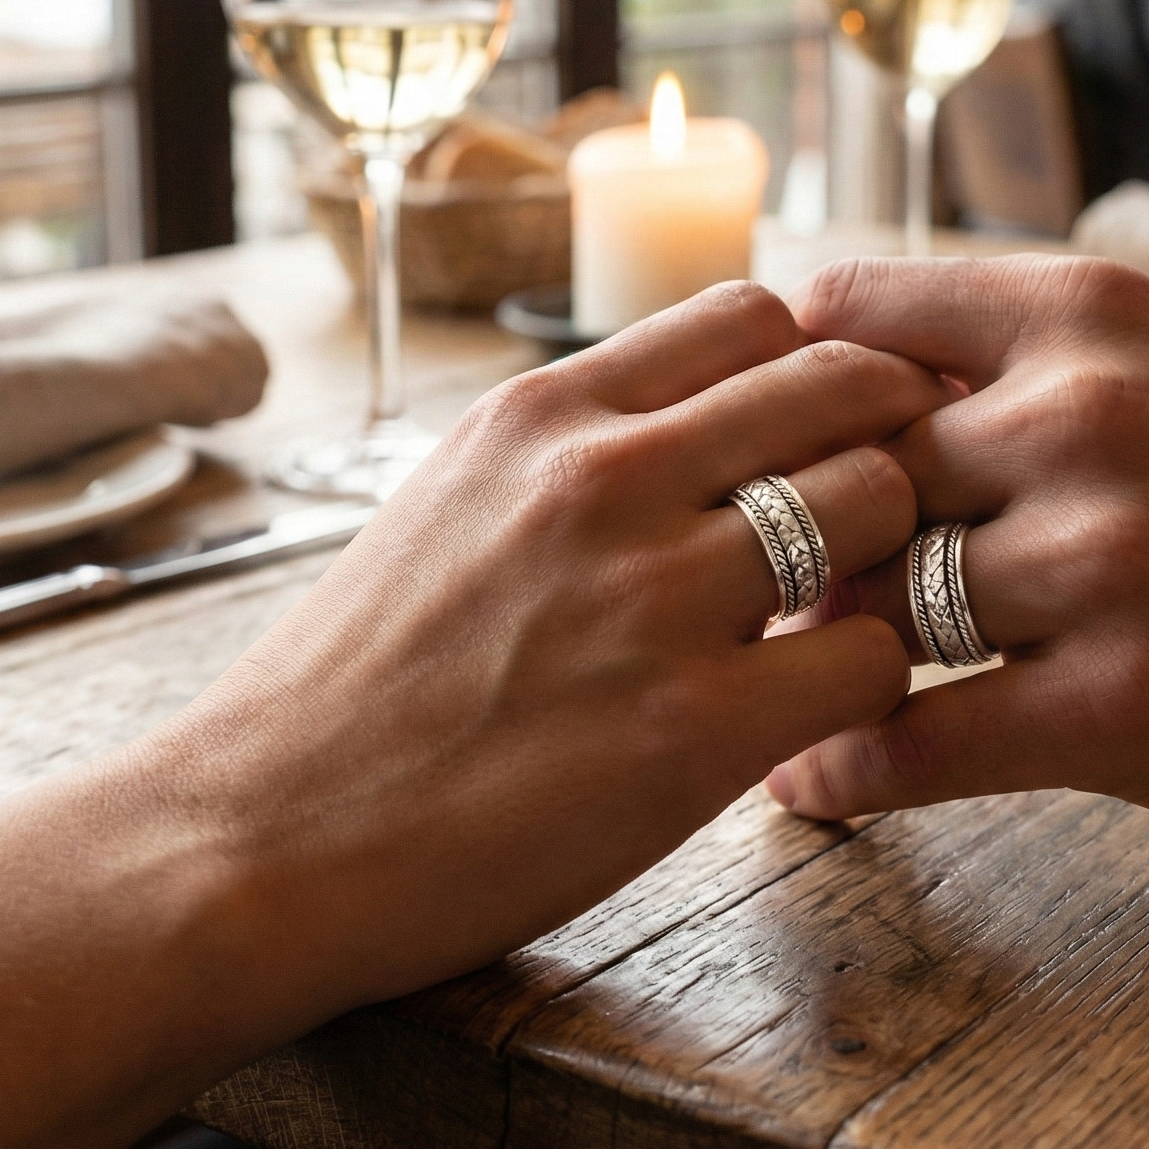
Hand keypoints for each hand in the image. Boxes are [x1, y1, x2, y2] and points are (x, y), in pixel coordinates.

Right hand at [172, 281, 945, 1010]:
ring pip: (880, 502)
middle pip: (844, 385)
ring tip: (846, 610)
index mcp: (543, 411)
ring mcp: (653, 597)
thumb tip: (701, 420)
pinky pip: (870, 658)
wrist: (259, 834)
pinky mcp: (693, 729)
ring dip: (890, 554)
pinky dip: (870, 677)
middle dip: (884, 440)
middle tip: (872, 515)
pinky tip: (816, 707)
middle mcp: (605, 477)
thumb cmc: (358, 679)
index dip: (818, 363)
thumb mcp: (451, 498)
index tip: (827, 427)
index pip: (754, 314)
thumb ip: (576, 447)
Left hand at [767, 257, 1148, 838]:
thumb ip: (1015, 351)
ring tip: (774, 682)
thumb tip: (830, 367)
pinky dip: (844, 771)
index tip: (746, 441)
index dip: (778, 387)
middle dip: (794, 538)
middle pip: (850, 472)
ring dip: (814, 655)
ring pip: (873, 604)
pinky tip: (808, 785)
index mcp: (1091, 316)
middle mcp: (1090, 418)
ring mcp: (1105, 562)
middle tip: (742, 585)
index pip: (853, 314)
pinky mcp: (1120, 706)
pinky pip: (920, 740)